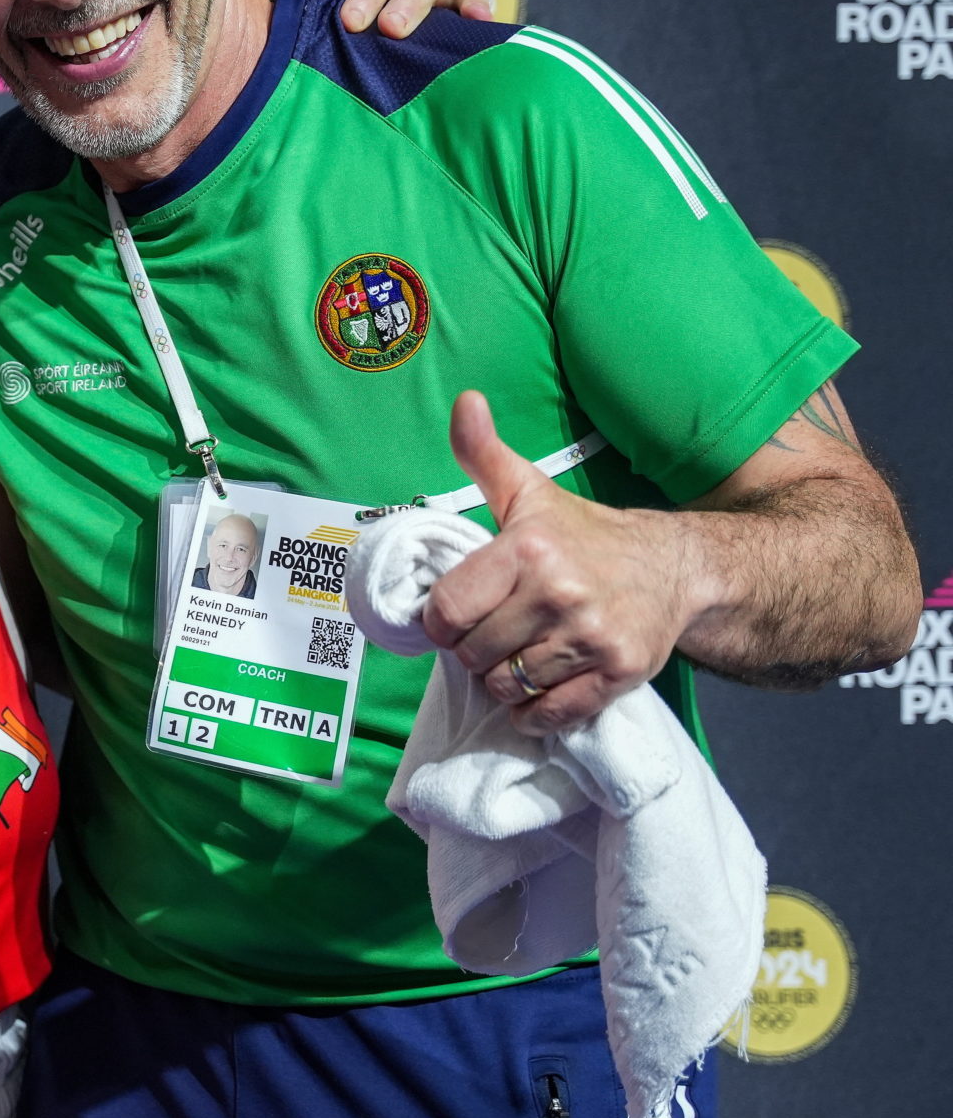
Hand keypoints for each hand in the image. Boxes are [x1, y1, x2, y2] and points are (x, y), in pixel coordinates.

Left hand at [419, 393, 696, 733]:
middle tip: (492, 635)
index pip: (446, 610)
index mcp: (528, 550)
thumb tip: (464, 401)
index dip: (441, 620)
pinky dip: (534, 712)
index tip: (456, 616)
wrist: (677, 566)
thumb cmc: (587, 533)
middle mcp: (559, 594)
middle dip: (472, 650)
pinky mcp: (619, 674)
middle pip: (472, 654)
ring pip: (506, 686)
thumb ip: (484, 454)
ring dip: (502, 680)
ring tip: (516, 656)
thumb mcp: (531, 492)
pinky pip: (550, 715)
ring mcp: (591, 638)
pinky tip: (537, 689)